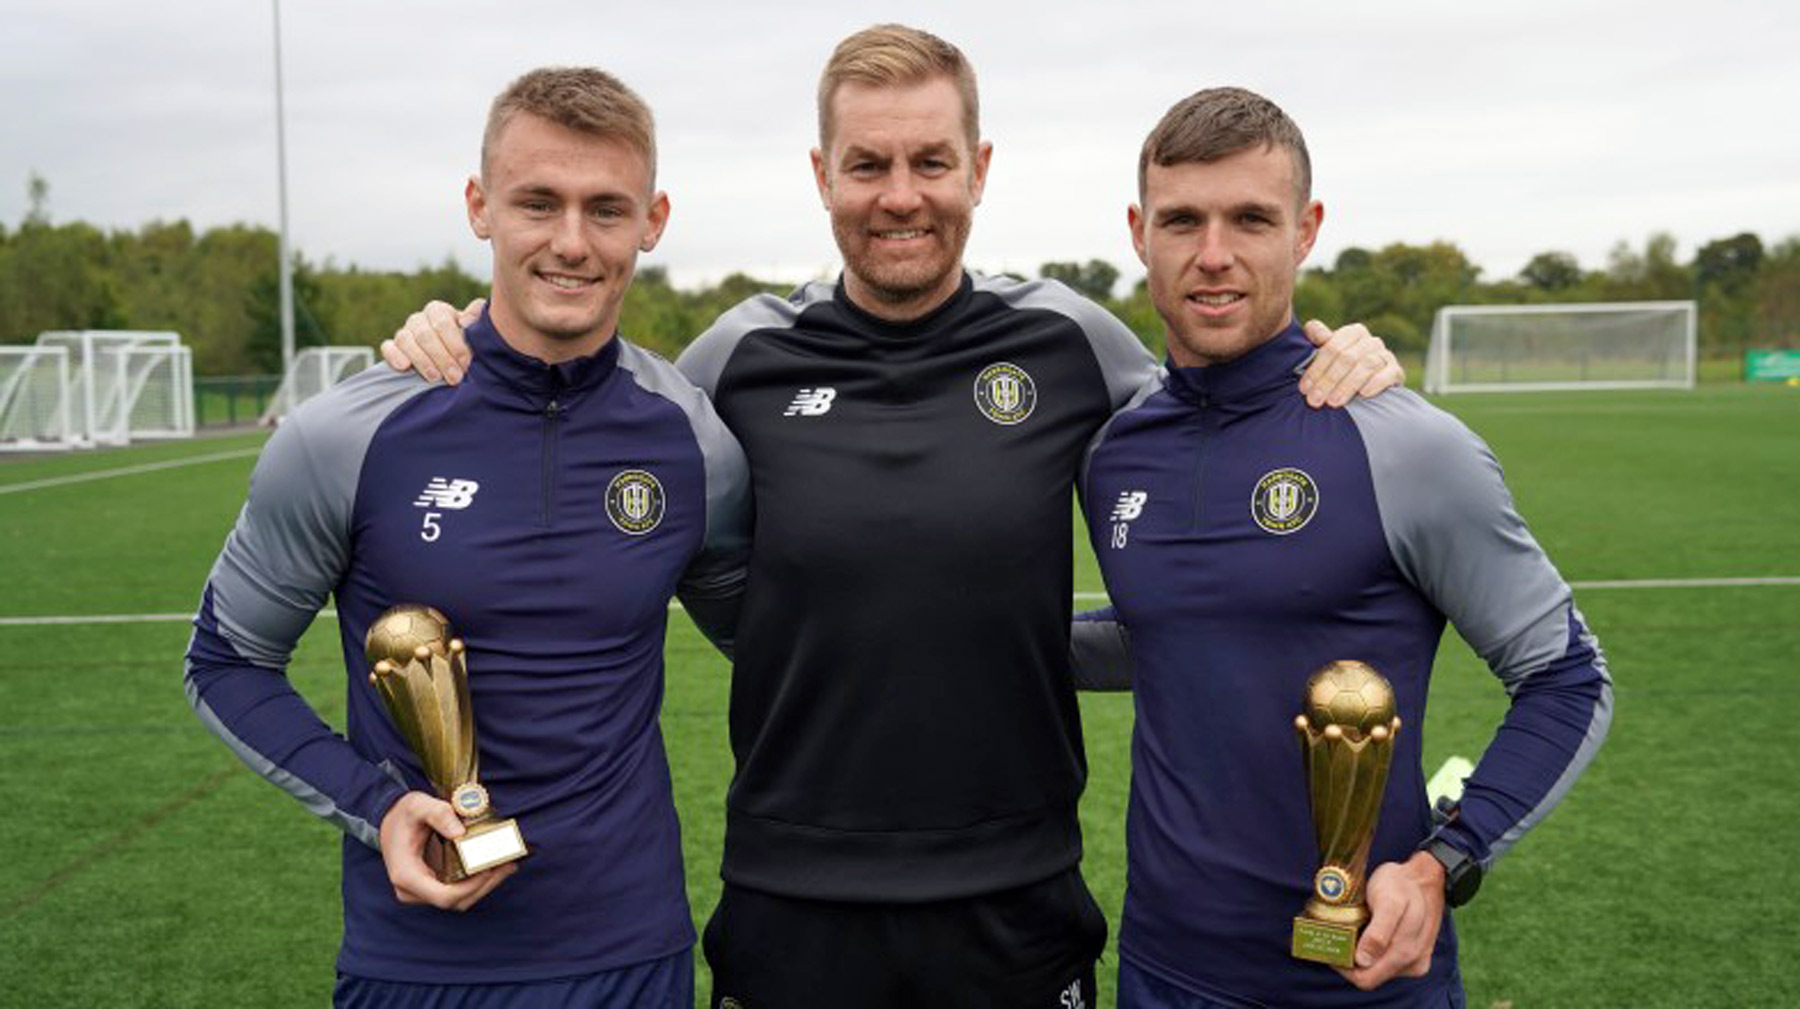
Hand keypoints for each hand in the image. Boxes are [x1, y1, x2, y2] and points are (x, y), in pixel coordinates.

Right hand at [378, 791, 515, 911]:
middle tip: (508, 864)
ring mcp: (422, 892)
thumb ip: (438, 814)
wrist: (390, 819)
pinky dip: (478, 881)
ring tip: (508, 864)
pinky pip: (458, 892)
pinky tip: (496, 866)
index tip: (490, 869)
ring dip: (486, 885)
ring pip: (460, 900)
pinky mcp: (432, 886)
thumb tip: (460, 833)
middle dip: (485, 885)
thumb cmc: (403, 813)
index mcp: (406, 876)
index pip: (443, 897)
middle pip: (456, 901)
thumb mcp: (418, 805)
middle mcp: (412, 890)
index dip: (471, 887)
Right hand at [380, 298, 482, 384]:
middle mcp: (419, 319)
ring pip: (406, 341)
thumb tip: (469, 317)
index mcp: (438, 311)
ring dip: (422, 361)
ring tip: (435, 378)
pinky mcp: (392, 347)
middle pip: (425, 335)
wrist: (452, 360)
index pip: (443, 322)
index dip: (455, 344)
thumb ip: (477, 318)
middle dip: (442, 358)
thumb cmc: (467, 344)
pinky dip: (394, 356)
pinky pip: (387, 348)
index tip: (466, 363)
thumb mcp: (476, 331)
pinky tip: (404, 367)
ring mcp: (404, 332)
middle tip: (455, 377)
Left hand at [1298, 320, 1404, 407]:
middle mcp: (1370, 341)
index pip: (1332, 348)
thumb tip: (1311, 327)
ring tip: (1333, 402)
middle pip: (1347, 358)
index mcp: (1353, 332)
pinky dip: (1375, 383)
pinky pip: (1388, 374)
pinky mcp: (1396, 371)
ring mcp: (1385, 355)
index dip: (1316, 369)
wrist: (1370, 386)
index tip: (1304, 389)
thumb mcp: (1328, 355)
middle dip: (1328, 381)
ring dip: (1348, 385)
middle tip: (1315, 400)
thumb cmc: (1342, 369)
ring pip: (1366, 366)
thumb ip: (1320, 342)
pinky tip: (1363, 394)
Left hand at [1337, 851, 1445, 989]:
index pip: (1366, 978)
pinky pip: (1385, 962)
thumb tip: (1363, 961)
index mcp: (1406, 953)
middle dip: (1351, 960)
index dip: (1345, 968)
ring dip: (1361, 954)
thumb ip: (1379, 932)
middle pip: (1369, 976)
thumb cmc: (1401, 885)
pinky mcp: (1412, 956)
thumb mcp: (1389, 901)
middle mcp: (1412, 963)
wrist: (1422, 877)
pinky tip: (1366, 932)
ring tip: (1352, 930)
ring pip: (1376, 969)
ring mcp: (1414, 961)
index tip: (1332, 947)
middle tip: (1337, 935)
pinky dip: (1371, 950)